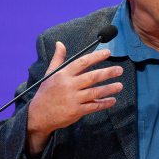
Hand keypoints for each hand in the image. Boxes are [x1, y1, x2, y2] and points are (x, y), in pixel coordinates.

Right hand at [26, 42, 122, 156]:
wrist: (39, 115)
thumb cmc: (47, 92)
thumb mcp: (50, 74)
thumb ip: (58, 59)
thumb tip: (60, 43)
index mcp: (63, 74)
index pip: (82, 62)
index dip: (96, 57)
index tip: (108, 52)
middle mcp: (69, 85)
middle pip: (92, 77)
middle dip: (108, 72)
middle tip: (120, 69)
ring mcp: (73, 99)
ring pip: (95, 92)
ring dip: (109, 88)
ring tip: (120, 85)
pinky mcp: (76, 111)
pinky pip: (94, 106)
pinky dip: (104, 103)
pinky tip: (113, 100)